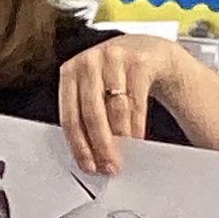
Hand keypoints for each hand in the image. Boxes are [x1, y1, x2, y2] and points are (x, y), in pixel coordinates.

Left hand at [58, 36, 190, 174]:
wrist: (149, 50)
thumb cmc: (115, 76)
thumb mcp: (94, 89)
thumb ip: (87, 115)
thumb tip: (90, 156)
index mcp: (69, 72)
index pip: (69, 116)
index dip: (79, 146)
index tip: (88, 165)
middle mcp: (89, 62)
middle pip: (92, 113)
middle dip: (101, 146)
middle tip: (110, 167)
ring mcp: (114, 58)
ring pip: (115, 108)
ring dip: (121, 138)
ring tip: (125, 156)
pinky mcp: (140, 61)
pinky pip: (137, 101)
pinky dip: (137, 125)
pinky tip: (137, 138)